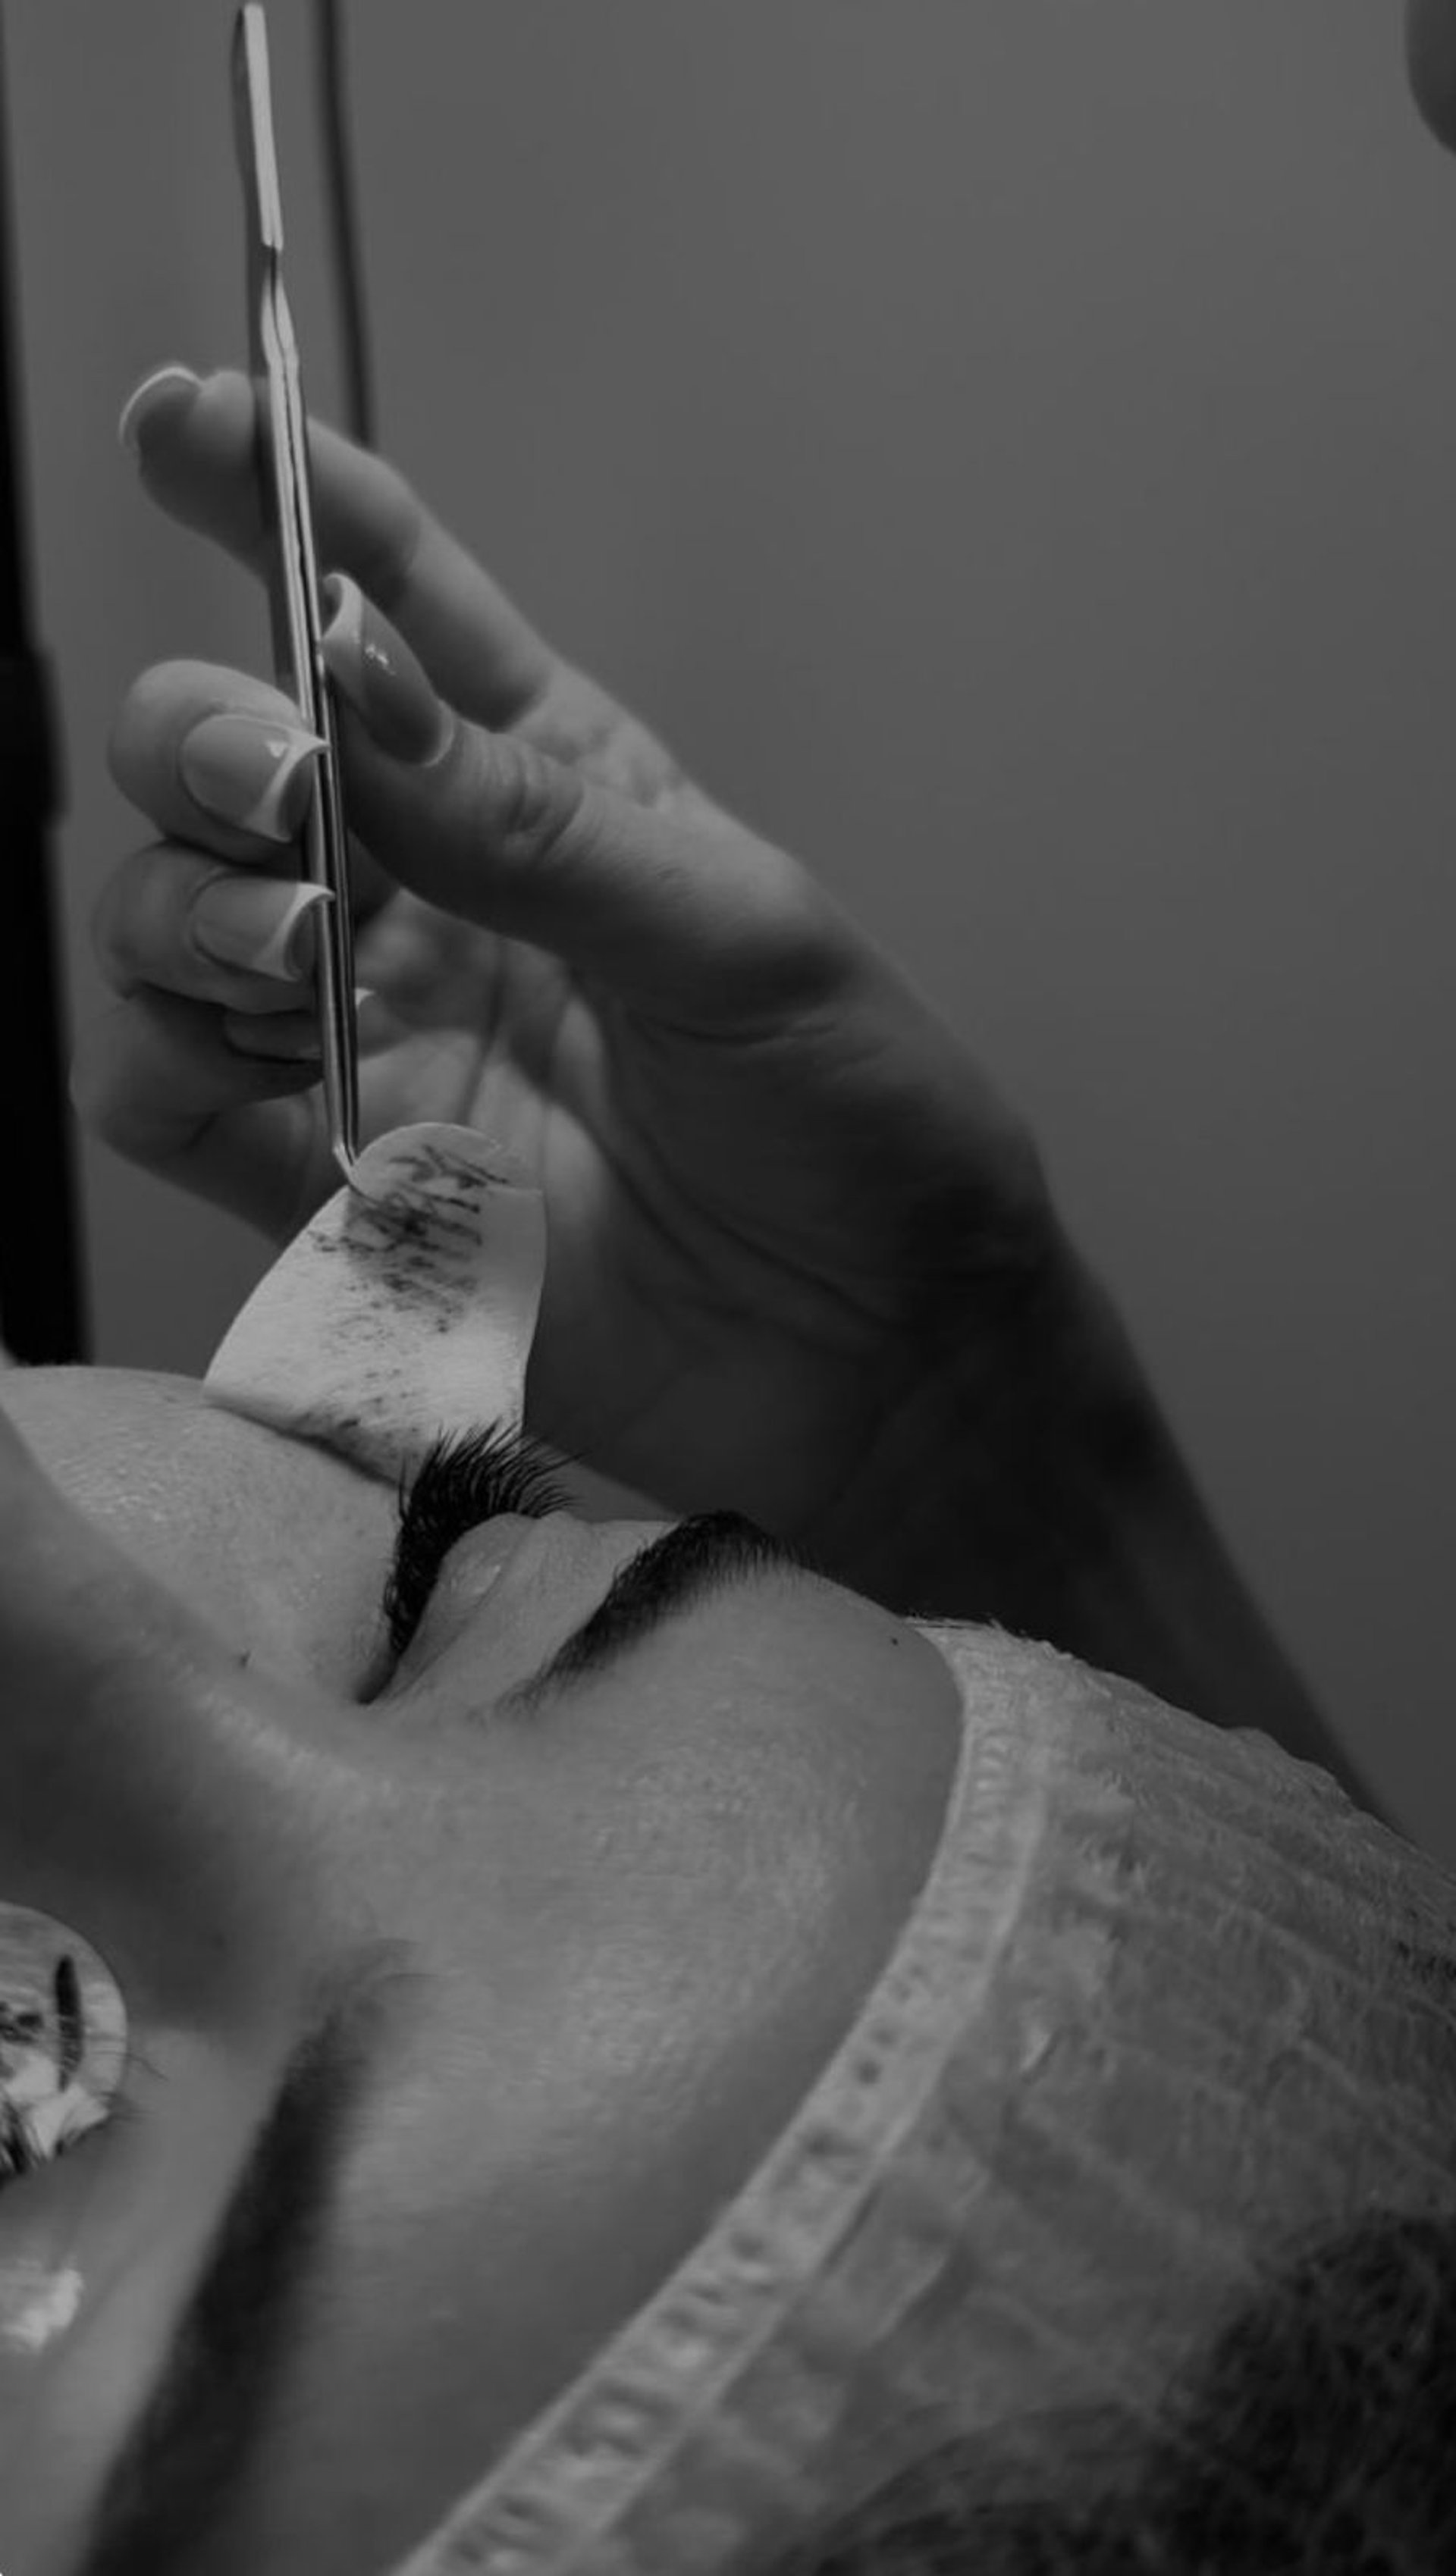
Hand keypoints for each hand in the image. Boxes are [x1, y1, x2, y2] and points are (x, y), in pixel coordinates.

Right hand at [77, 366, 1067, 1567]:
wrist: (884, 1366)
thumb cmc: (864, 1132)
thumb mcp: (737, 938)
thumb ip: (533, 825)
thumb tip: (348, 687)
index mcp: (552, 792)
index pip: (390, 610)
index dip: (283, 502)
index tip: (193, 422)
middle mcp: (437, 900)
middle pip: (225, 758)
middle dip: (207, 738)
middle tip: (287, 787)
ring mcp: (372, 1040)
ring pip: (166, 919)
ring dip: (183, 908)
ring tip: (295, 954)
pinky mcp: (330, 1187)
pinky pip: (161, 1096)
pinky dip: (162, 1059)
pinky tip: (255, 1059)